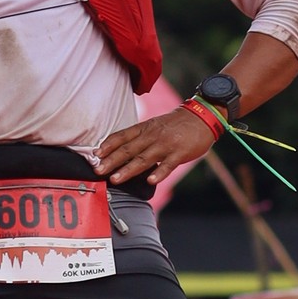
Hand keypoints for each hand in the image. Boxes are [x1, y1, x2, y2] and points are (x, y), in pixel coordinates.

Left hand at [94, 106, 218, 189]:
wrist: (201, 117)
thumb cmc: (175, 125)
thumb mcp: (154, 125)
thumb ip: (140, 137)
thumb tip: (120, 151)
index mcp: (145, 129)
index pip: (122, 136)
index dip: (108, 145)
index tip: (95, 154)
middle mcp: (152, 136)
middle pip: (128, 149)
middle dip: (111, 161)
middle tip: (98, 170)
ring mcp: (166, 145)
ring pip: (144, 159)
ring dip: (128, 170)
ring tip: (115, 179)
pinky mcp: (180, 154)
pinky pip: (168, 165)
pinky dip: (159, 173)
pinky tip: (151, 181)